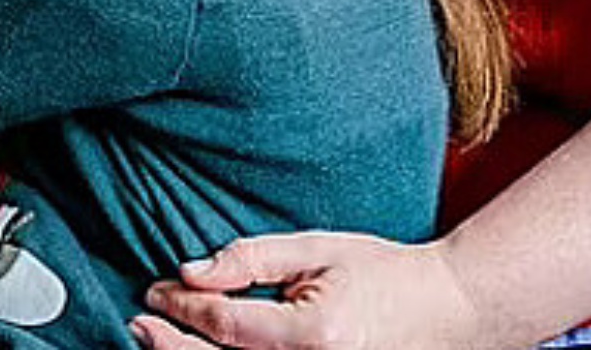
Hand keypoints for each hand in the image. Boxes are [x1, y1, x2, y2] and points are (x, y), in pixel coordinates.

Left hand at [131, 232, 479, 349]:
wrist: (451, 312)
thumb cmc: (384, 274)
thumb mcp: (316, 250)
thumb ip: (251, 258)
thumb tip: (191, 270)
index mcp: (315, 335)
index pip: (225, 326)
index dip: (182, 307)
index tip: (155, 289)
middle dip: (172, 348)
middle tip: (138, 324)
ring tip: (158, 343)